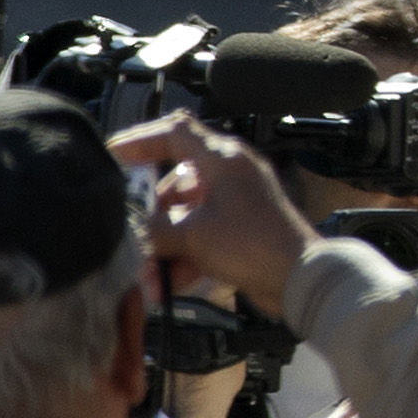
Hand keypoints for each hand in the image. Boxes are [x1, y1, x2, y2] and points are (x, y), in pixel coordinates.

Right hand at [108, 118, 313, 312]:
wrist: (303, 280)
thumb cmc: (254, 245)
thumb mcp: (192, 234)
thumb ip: (155, 228)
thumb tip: (134, 232)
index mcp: (222, 159)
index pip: (174, 132)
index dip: (140, 140)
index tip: (114, 155)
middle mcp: (231, 175)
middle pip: (175, 183)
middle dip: (151, 216)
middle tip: (133, 236)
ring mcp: (239, 204)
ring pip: (187, 216)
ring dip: (165, 245)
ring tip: (149, 276)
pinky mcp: (244, 231)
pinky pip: (204, 238)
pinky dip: (185, 258)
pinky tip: (167, 285)